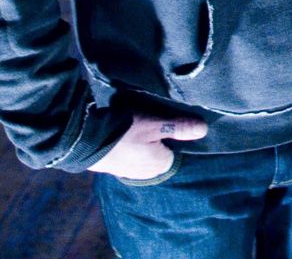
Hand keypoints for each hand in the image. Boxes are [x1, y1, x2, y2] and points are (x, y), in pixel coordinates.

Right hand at [88, 114, 207, 179]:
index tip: (173, 121)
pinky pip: (132, 155)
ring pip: (147, 154)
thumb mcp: (155, 125)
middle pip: (163, 152)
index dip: (178, 135)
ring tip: (142, 124)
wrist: (84, 140)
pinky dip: (133, 146)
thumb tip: (204, 130)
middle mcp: (146, 173)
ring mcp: (129, 171)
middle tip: (157, 121)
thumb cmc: (125, 131)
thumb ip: (180, 128)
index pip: (178, 150)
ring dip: (146, 142)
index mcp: (160, 165)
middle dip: (162, 139)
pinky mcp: (115, 166)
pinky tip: (129, 133)